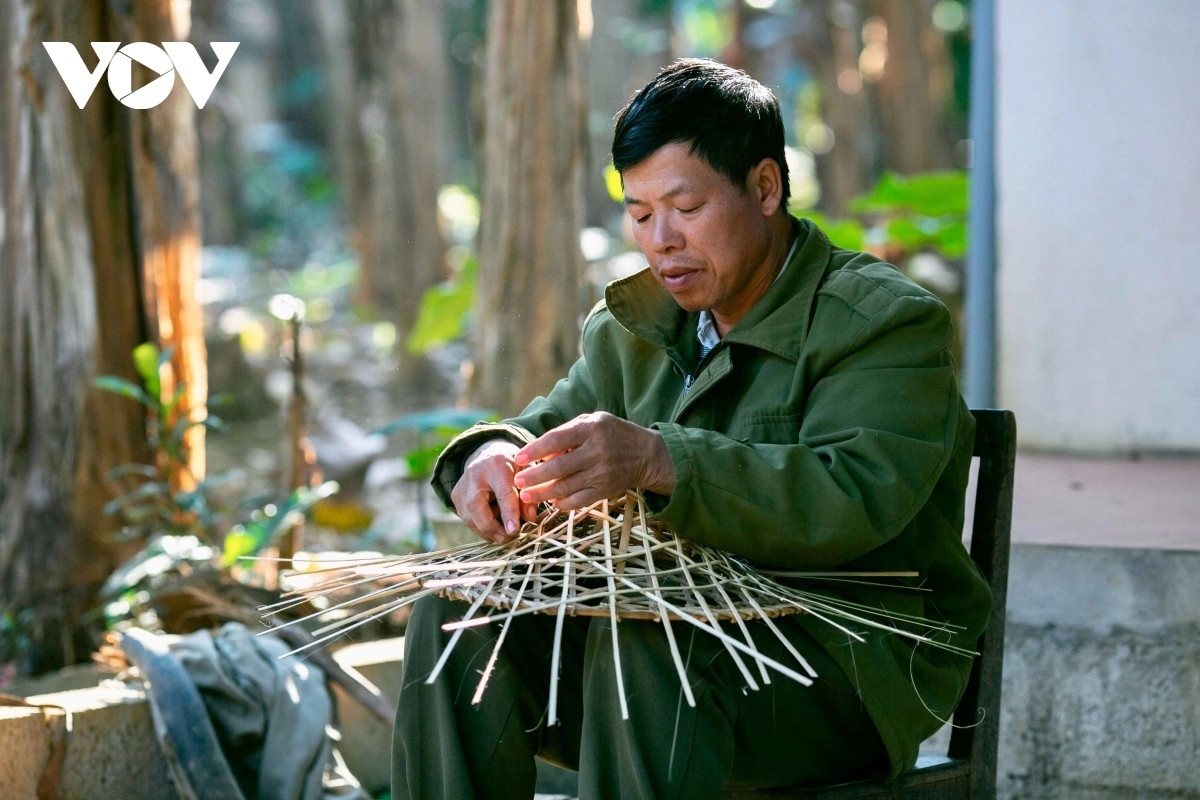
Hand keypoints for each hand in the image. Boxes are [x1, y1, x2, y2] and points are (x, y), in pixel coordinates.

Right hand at [450, 440, 539, 542]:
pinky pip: (466, 518)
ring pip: (468, 516)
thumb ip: (530, 494)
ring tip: (502, 535)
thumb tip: (529, 518)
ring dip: (486, 531)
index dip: (509, 513)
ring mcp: (462, 484)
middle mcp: (475, 473)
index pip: (503, 492)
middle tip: (507, 538)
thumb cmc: (513, 467)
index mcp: (497, 465)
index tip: (514, 531)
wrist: (489, 455)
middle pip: (476, 505)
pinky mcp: (455, 495)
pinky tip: (492, 527)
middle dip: (491, 527)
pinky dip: (479, 527)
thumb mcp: (527, 475)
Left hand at [512, 412, 675, 509]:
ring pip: (566, 487)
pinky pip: (579, 501)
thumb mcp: (592, 422)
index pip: (556, 439)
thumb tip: (541, 453)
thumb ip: (566, 433)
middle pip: (558, 467)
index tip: (519, 458)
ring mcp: (601, 473)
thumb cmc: (612, 434)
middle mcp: (596, 451)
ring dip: (543, 494)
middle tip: (518, 482)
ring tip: (526, 496)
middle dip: (535, 477)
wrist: (646, 454)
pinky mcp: (605, 490)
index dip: (535, 450)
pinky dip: (562, 503)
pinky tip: (551, 502)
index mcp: (591, 429)